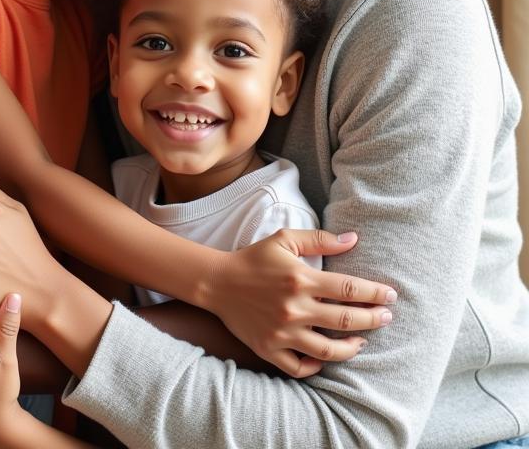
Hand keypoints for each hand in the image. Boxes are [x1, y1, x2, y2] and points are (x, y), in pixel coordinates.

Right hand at [210, 229, 397, 376]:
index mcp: (300, 279)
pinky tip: (325, 356)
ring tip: (363, 340)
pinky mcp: (269, 349)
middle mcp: (294, 308)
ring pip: (329, 350)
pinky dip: (316, 365)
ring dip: (353, 347)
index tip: (390, 295)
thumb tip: (353, 239)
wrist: (216, 282)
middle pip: (346, 320)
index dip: (375, 293)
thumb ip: (319, 239)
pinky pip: (300, 367)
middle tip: (387, 317)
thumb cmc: (253, 259)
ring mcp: (282, 332)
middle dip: (373, 319)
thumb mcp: (283, 239)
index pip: (349, 289)